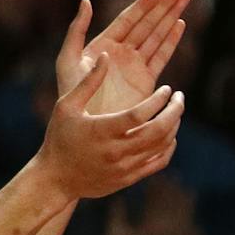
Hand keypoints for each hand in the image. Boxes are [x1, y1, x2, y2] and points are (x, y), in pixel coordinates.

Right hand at [33, 53, 183, 202]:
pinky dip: (169, 147)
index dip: (158, 100)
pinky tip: (168, 134)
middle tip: (179, 97)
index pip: (140, 114)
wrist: (55, 179)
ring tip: (174, 112)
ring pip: (162, 145)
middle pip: (158, 130)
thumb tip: (106, 55)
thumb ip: (89, 82)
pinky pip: (159, 162)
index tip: (167, 88)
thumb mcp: (66, 106)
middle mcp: (115, 151)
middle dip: (175, 111)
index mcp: (101, 131)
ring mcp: (124, 167)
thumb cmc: (59, 137)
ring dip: (174, 126)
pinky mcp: (128, 178)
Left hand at [56, 0, 188, 109]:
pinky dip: (171, 41)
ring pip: (156, 36)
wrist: (85, 124)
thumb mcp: (68, 58)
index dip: (143, 5)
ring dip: (171, 18)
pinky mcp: (145, 81)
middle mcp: (121, 52)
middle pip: (146, 23)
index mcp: (103, 44)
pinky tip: (180, 25)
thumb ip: (76, 29)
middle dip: (164, 6)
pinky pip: (161, 56)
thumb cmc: (70, 93)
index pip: (127, 19)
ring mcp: (134, 66)